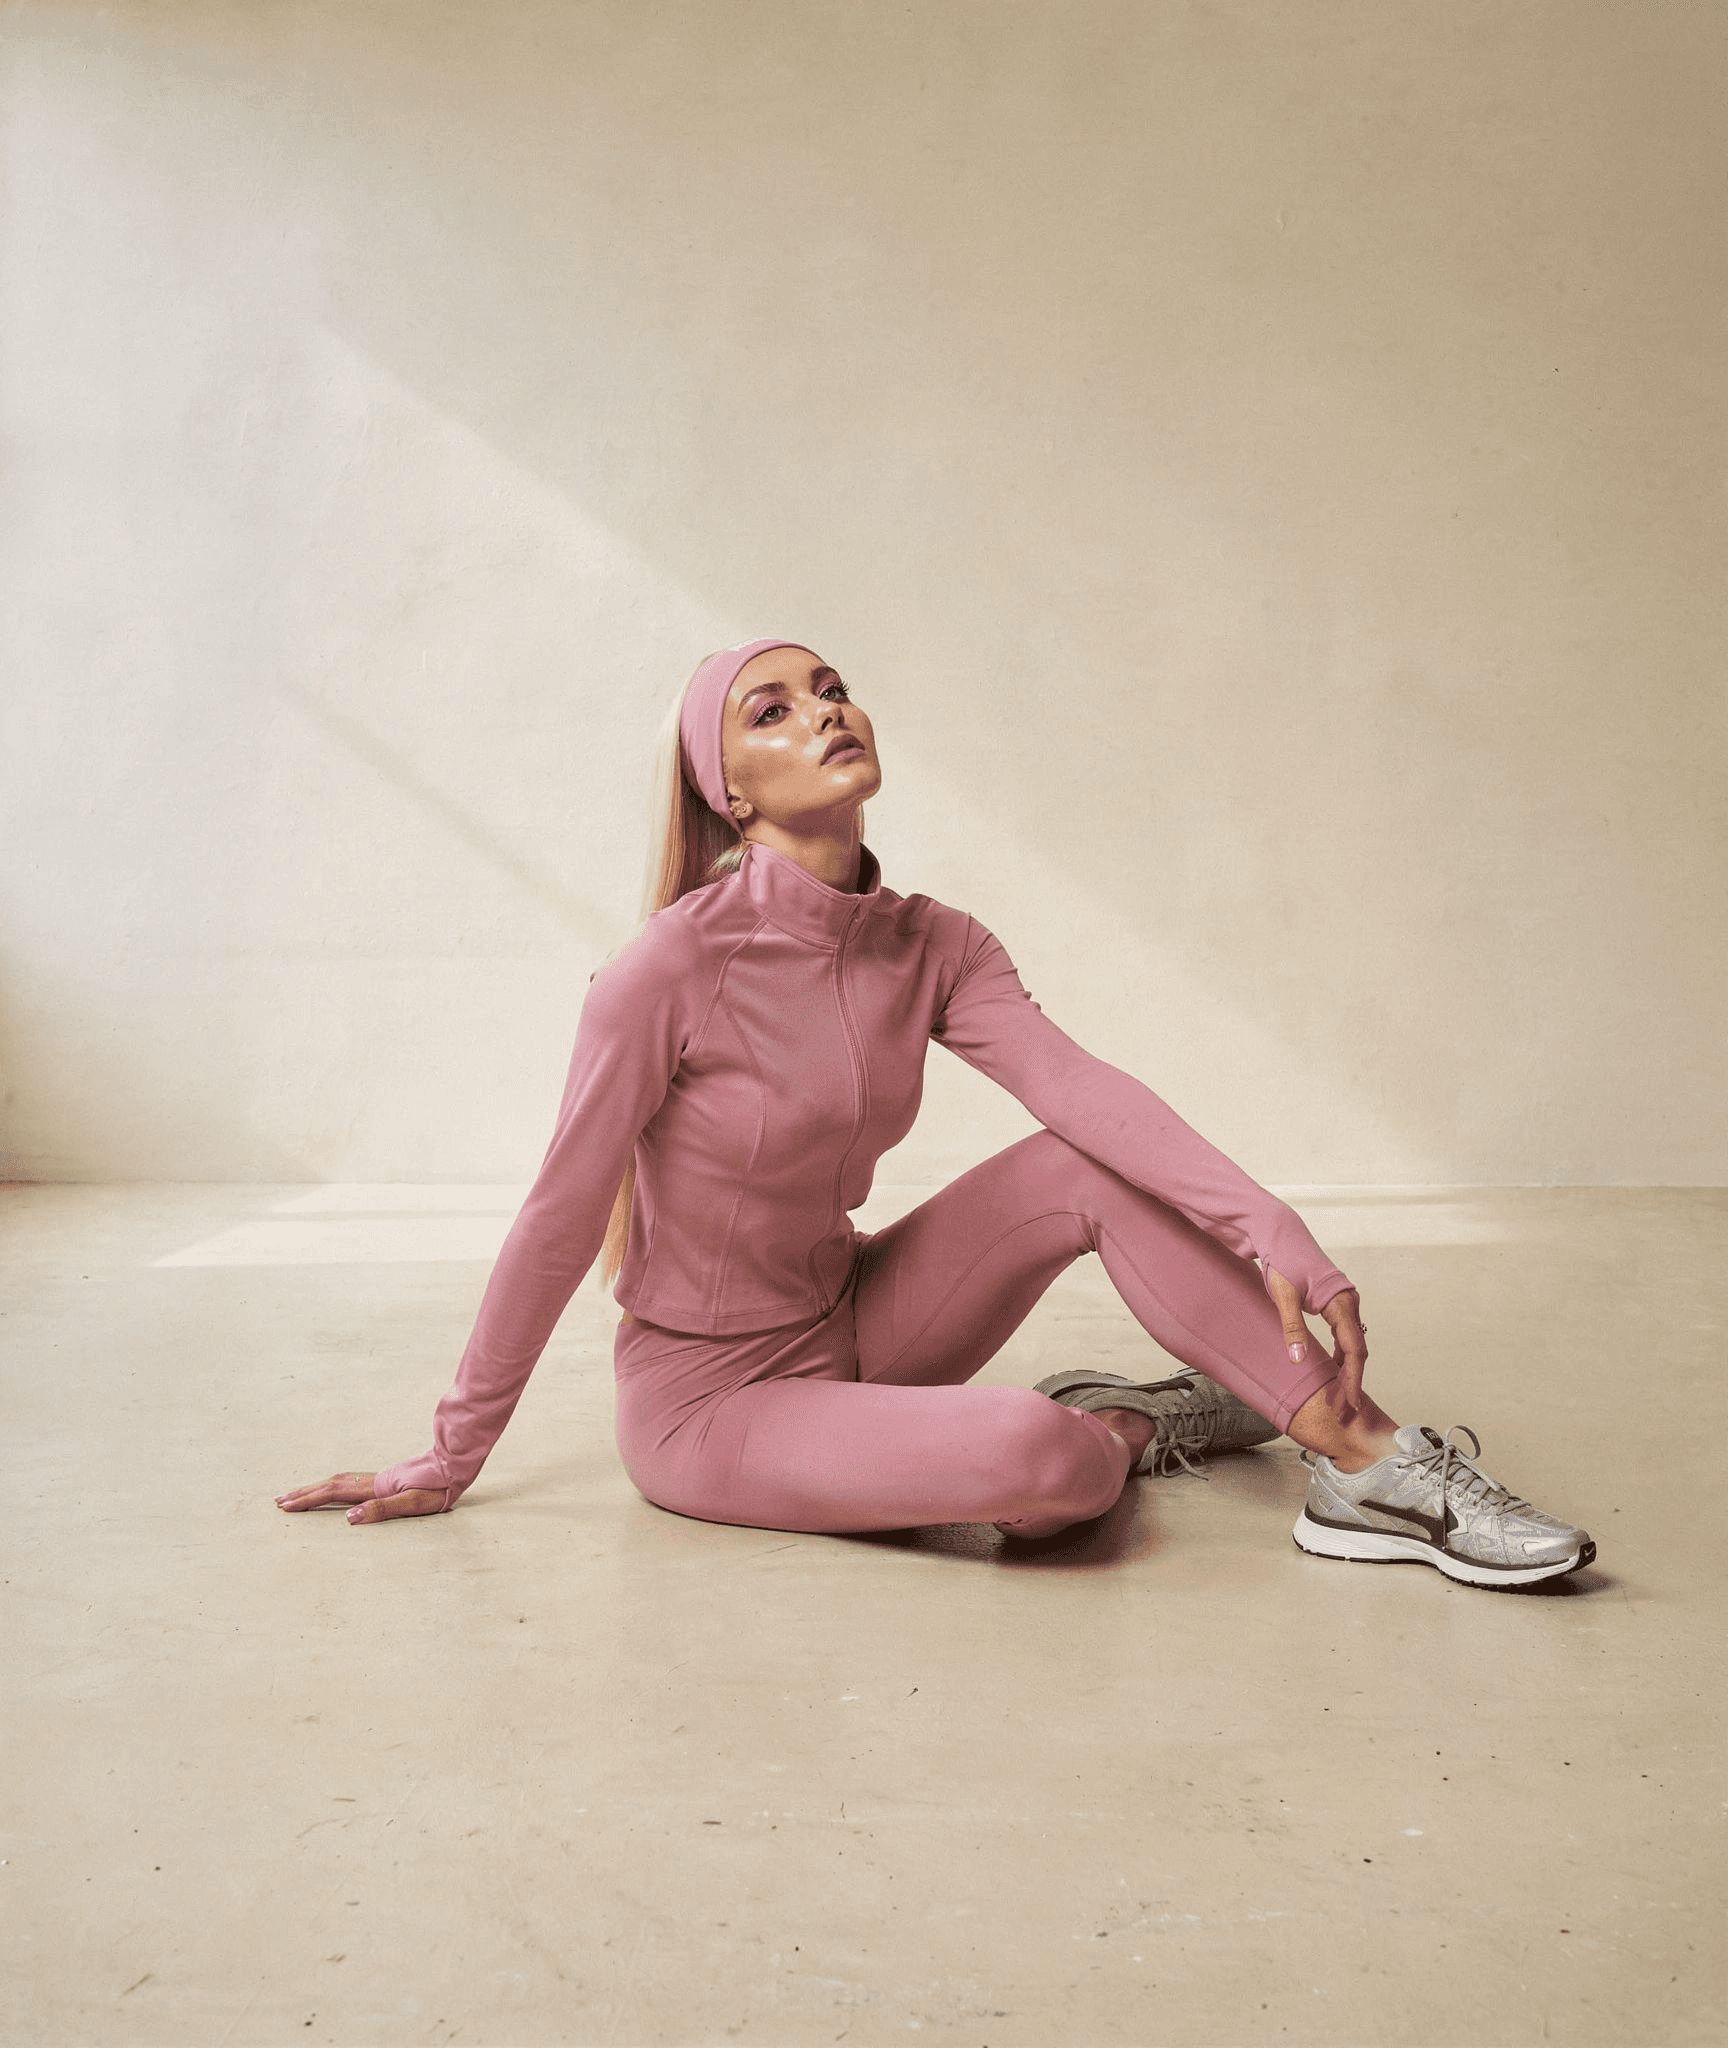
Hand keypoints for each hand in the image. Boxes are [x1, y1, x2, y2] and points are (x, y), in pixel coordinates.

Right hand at [274, 1471, 448, 1525]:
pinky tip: (332, 1488)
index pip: (334, 1493)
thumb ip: (381, 1510)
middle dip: (304, 1493)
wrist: (455, 1464)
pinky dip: (333, 1485)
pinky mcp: (385, 1480)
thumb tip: (347, 1518)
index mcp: (375, 1488)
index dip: (309, 1500)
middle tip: (279, 1501)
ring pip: (339, 1481)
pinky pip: (351, 1482)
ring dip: (316, 1487)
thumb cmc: (438, 1487)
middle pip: (331, 1485)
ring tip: (297, 1494)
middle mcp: (372, 1480)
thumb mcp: (413, 1503)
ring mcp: (378, 1478)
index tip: (286, 1506)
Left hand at [1262, 1268, 1368, 1422]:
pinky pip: (1344, 1333)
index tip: (1349, 1403)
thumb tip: (1298, 1361)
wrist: (1279, 1231)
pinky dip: (1340, 1353)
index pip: (1354, 1350)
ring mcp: (1344, 1301)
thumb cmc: (1282, 1260)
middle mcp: (1348, 1302)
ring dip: (1345, 1369)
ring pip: (1352, 1343)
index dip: (1352, 1380)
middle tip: (1341, 1409)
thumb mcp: (1283, 1296)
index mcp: (1340, 1302)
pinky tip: (1331, 1367)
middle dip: (1350, 1381)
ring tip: (1335, 1395)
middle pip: (1356, 1350)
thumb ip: (1292, 1328)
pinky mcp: (1334, 1301)